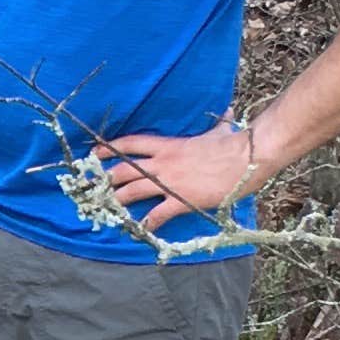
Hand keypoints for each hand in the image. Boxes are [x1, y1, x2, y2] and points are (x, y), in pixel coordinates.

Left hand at [99, 120, 257, 221]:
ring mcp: (170, 182)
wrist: (246, 159)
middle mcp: (163, 163)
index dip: (111, 148)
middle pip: (124, 170)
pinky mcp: (181, 200)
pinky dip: (147, 222)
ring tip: (106, 207)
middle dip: (106, 178)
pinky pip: (158, 214)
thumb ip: (218, 124)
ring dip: (117, 200)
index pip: (132, 144)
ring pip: (133, 191)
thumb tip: (228, 111)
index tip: (95, 153)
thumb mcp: (221, 131)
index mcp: (168, 145)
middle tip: (93, 186)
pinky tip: (140, 228)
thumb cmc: (233, 145)